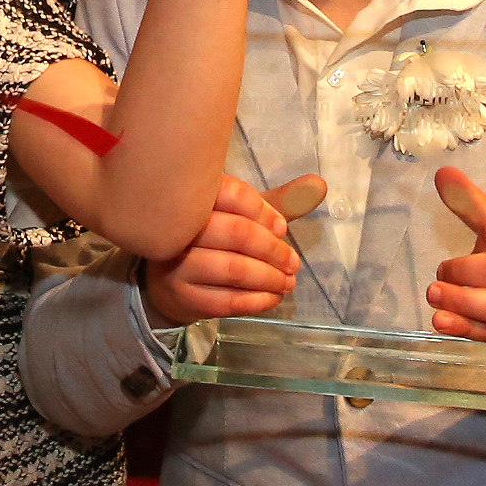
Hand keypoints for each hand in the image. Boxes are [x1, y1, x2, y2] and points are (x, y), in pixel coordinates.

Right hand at [140, 175, 306, 322]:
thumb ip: (277, 201)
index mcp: (192, 197)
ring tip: (289, 281)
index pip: (232, 194)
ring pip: (234, 269)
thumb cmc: (211, 241)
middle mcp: (179, 227)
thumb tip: (318, 185)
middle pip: (236, 232)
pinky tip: (274, 296)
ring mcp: (177, 264)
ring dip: (270, 277)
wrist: (167, 284)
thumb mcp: (239, 216)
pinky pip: (228, 301)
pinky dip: (258, 300)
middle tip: (293, 261)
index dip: (264, 211)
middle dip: (273, 249)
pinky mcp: (183, 297)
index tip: (281, 226)